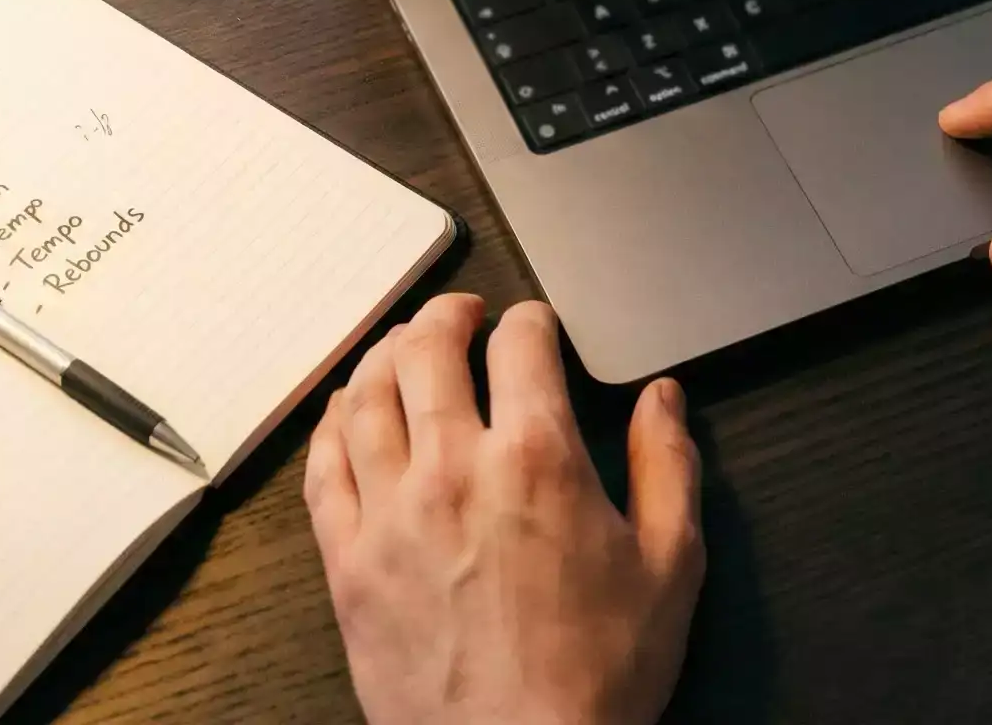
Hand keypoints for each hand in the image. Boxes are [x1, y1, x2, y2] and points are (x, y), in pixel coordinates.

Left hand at [305, 295, 704, 724]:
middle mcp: (452, 470)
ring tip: (403, 349)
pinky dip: (332, 426)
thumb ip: (668, 469)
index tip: (534, 327)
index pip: (519, 343)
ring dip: (384, 356)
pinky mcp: (347, 563)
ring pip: (364, 396)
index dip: (530, 320)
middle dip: (446, 314)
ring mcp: (389, 515)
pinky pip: (322, 468)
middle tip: (461, 313)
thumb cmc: (594, 678)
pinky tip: (347, 417)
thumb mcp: (669, 567)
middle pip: (426, 348)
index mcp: (536, 460)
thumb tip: (663, 401)